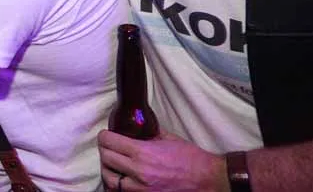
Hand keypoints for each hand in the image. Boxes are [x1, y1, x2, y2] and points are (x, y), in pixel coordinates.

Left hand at [98, 130, 228, 191]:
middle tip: (108, 147)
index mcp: (142, 153)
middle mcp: (139, 172)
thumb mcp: (167, 138)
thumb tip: (135, 126)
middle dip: (105, 150)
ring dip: (108, 170)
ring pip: (109, 179)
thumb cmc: (191, 159)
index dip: (105, 136)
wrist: (208, 180)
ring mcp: (141, 189)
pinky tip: (121, 178)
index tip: (106, 135)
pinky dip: (118, 185)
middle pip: (106, 159)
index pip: (109, 142)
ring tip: (113, 164)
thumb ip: (147, 133)